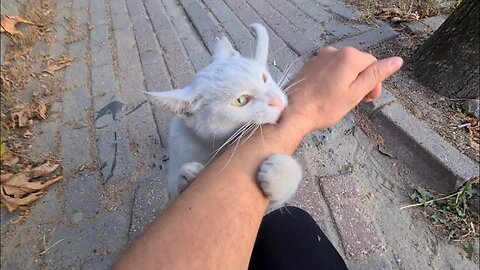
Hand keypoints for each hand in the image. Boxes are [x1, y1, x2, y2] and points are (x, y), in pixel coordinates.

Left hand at [283, 47, 402, 131]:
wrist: (293, 111)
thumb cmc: (325, 106)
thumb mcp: (356, 93)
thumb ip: (376, 75)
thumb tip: (397, 60)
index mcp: (349, 56)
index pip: (373, 63)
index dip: (375, 82)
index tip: (369, 100)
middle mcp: (335, 51)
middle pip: (358, 64)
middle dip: (361, 81)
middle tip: (357, 102)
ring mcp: (320, 56)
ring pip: (343, 66)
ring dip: (348, 80)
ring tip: (341, 99)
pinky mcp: (310, 64)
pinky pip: (329, 68)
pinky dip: (334, 79)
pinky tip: (328, 94)